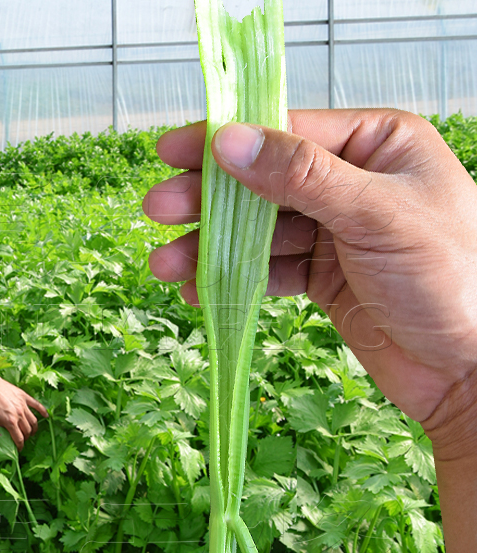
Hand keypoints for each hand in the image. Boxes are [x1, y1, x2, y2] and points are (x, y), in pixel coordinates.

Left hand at [0, 369, 47, 449]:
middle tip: (23, 439)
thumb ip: (1, 425)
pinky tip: (46, 416)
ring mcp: (23, 405)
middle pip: (27, 430)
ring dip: (34, 428)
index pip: (19, 438)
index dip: (20, 446)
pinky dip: (43, 411)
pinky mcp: (24, 397)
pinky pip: (37, 405)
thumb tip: (7, 430)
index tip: (19, 449)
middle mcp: (19, 414)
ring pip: (33, 421)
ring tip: (32, 432)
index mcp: (10, 421)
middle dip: (26, 437)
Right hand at [143, 111, 476, 460]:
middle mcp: (352, 183)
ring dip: (212, 248)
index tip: (173, 152)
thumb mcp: (375, 215)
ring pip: (259, 232)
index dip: (227, 141)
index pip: (287, 132)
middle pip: (263, 183)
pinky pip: (268, 270)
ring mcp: (335, 232)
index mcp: (376, 145)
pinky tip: (200, 288)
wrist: (469, 369)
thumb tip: (229, 141)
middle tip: (158, 209)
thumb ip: (299, 177)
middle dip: (209, 199)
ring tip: (166, 264)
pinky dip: (234, 280)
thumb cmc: (450, 279)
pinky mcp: (323, 277)